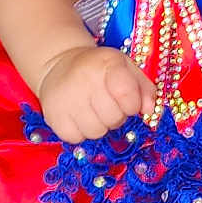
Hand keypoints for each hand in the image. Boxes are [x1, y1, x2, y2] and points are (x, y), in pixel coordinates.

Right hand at [37, 46, 156, 142]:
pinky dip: (81, 132)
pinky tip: (79, 117)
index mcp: (107, 64)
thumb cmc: (101, 70)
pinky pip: (75, 138)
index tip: (128, 102)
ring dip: (99, 126)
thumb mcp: (128, 68)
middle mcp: (84, 79)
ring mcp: (65, 98)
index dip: (132, 105)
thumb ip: (145, 89)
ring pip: (95, 132)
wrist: (60, 64)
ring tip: (94, 111)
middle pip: (113, 118)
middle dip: (116, 116)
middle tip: (108, 105)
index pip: (127, 95)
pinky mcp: (52, 115)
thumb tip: (149, 111)